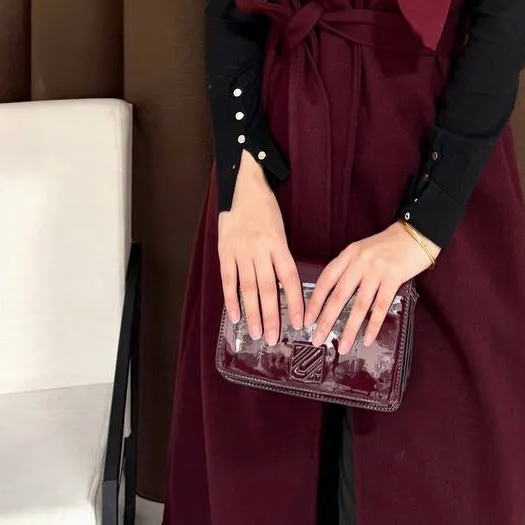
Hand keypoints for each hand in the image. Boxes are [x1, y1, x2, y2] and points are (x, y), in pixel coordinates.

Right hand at [218, 151, 303, 343]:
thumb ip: (280, 257)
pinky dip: (231, 299)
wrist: (244, 186)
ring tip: (255, 333)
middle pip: (268, 287)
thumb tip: (285, 289)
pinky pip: (228, 279)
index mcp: (278, 244)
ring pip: (248, 287)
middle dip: (272, 315)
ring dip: (252, 312)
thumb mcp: (280, 230)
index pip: (290, 278)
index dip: (295, 301)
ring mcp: (240, 250)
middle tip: (273, 338)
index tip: (300, 322)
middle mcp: (260, 249)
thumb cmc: (266, 210)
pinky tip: (236, 316)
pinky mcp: (224, 250)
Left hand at [303, 222, 439, 355]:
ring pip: (359, 305)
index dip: (315, 301)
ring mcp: (376, 270)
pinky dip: (374, 325)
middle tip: (317, 339)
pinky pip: (381, 306)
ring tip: (343, 346)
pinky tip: (367, 339)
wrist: (415, 234)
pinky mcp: (393, 278)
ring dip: (350, 329)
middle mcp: (359, 262)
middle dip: (326, 320)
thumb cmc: (388, 245)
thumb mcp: (362, 250)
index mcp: (348, 254)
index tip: (307, 320)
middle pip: (339, 296)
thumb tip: (335, 298)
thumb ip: (349, 268)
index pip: (326, 280)